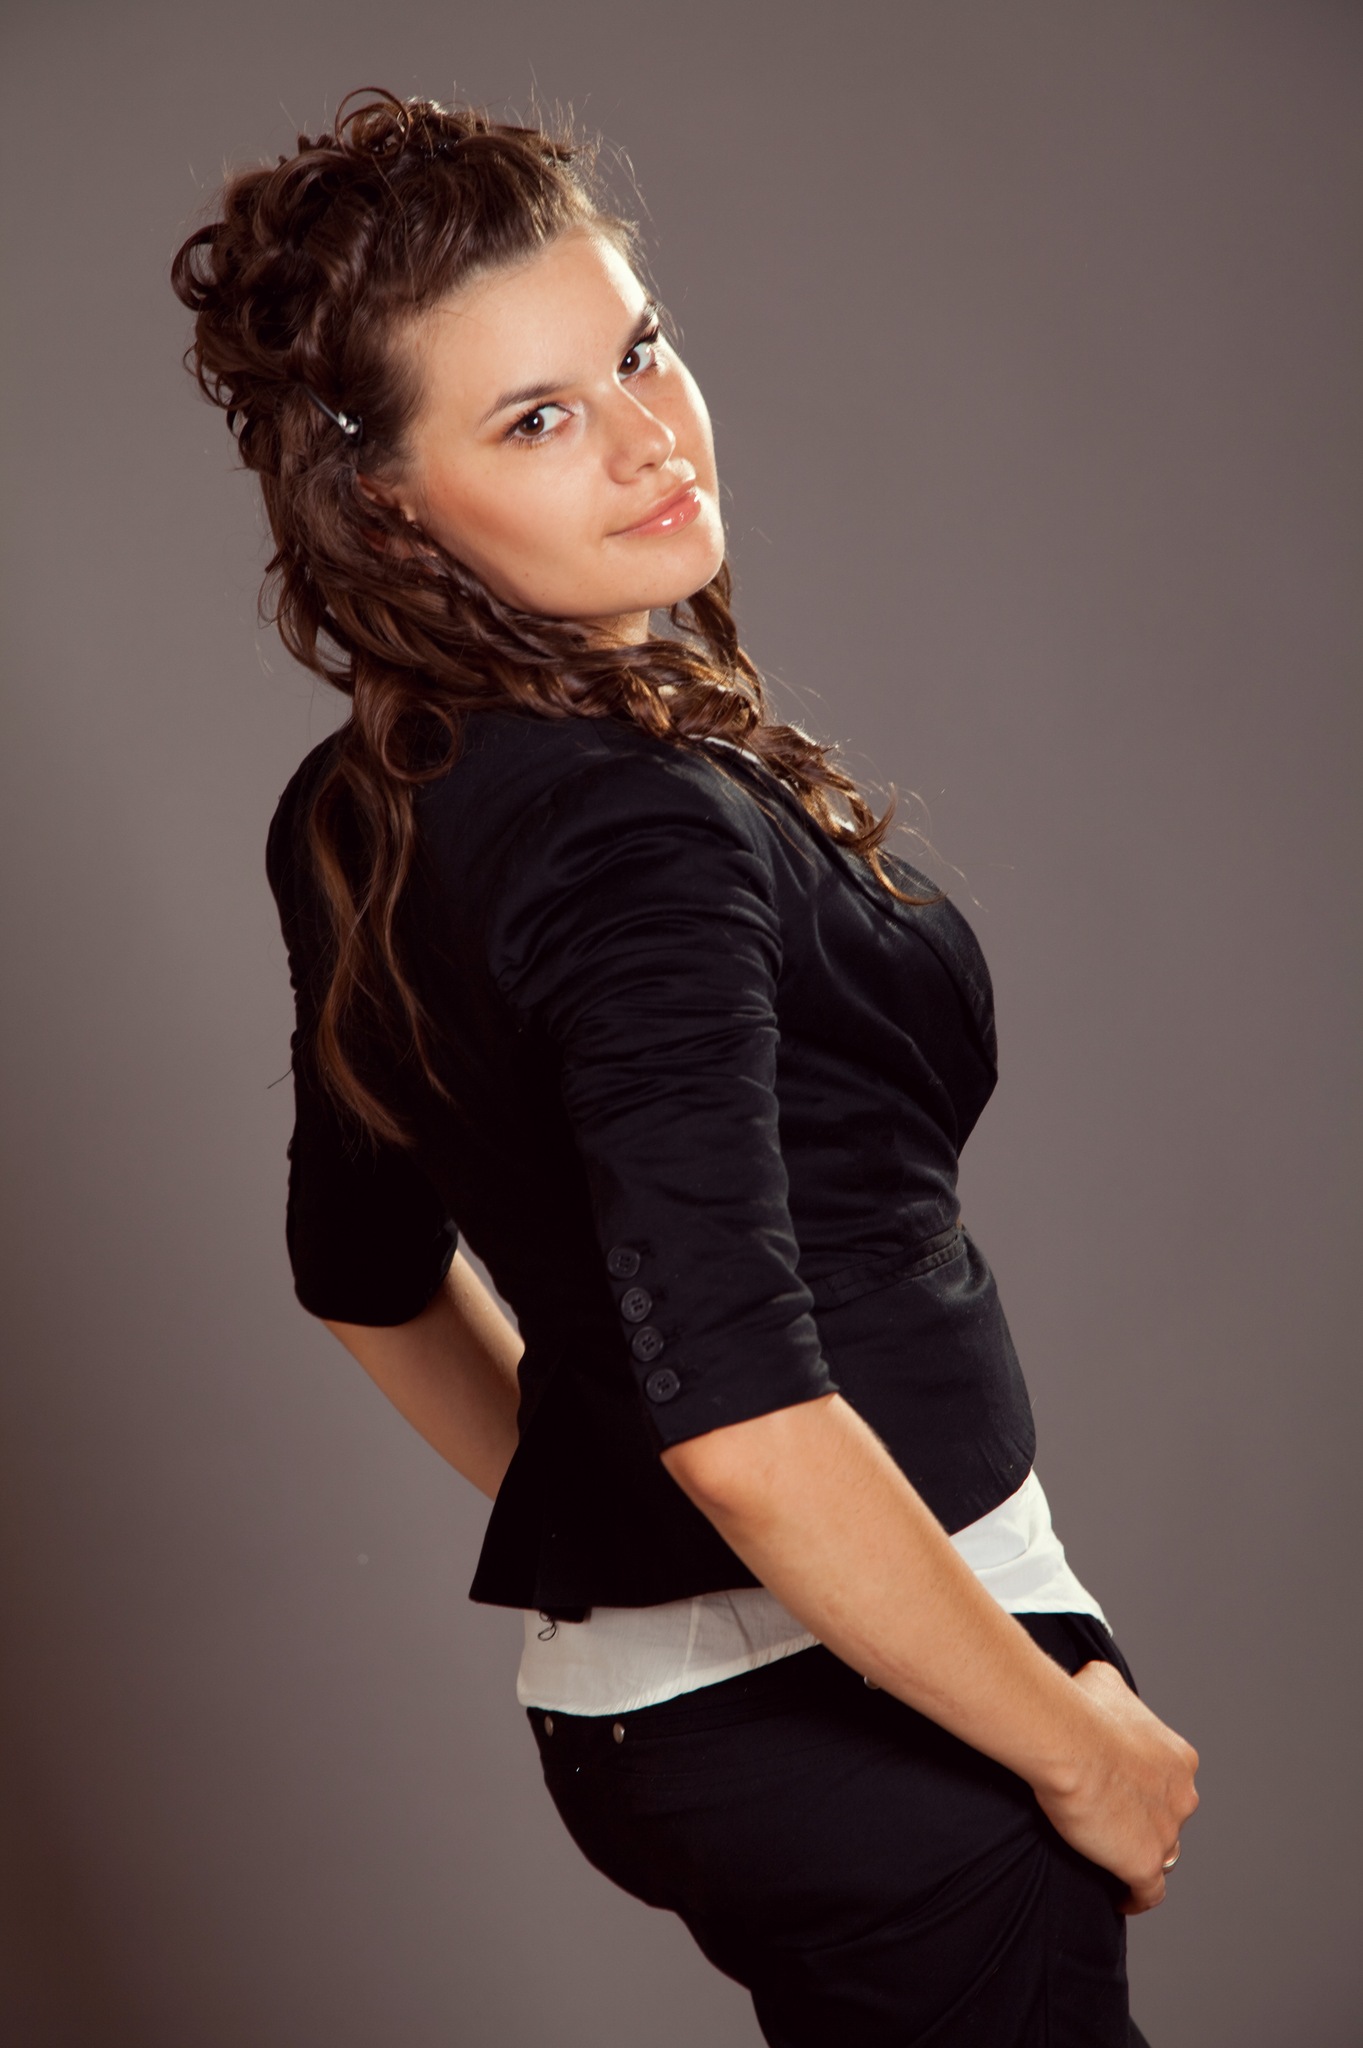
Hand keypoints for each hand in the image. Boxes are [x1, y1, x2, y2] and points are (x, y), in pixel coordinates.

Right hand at [1034, 1660, 1198, 1914]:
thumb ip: (1114, 1691)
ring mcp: (1167, 1834)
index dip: (1147, 1786)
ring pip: (1164, 1854)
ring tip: (1114, 1855)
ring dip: (1143, 1854)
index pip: (1171, 1781)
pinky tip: (1121, 1896)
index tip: (1123, 1787)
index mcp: (1179, 1759)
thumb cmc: (1082, 1709)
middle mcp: (1182, 1797)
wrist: (1069, 1740)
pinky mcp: (1144, 1864)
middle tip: (1112, 1817)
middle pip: (1170, 1818)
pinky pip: (1148, 1892)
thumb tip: (1100, 1685)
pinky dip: (1136, 1896)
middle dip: (1148, 1819)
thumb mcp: (1104, 1681)